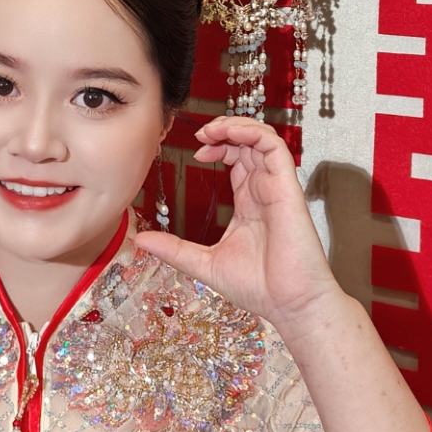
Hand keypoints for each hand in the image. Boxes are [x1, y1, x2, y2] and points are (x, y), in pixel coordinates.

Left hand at [133, 116, 338, 328]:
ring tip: (212, 131)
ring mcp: (276, 187)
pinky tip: (232, 135)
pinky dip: (254, 133)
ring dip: (237, 126)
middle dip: (224, 130)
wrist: (290, 305)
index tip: (197, 153)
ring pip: (262, 138)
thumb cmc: (259, 288)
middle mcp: (264, 190)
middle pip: (248, 143)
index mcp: (249, 203)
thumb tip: (142, 240)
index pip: (237, 160)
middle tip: (201, 134)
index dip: (218, 147)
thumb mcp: (204, 263)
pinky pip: (275, 147)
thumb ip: (174, 249)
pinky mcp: (287, 187)